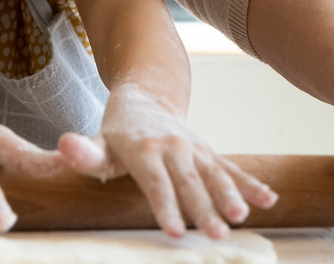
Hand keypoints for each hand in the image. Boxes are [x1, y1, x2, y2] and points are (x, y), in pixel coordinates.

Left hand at [57, 84, 277, 239]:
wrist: (146, 98)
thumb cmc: (117, 131)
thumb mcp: (98, 141)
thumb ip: (84, 152)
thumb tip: (64, 145)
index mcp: (143, 149)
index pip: (155, 183)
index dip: (166, 206)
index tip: (175, 231)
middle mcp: (172, 147)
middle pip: (189, 182)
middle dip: (204, 209)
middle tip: (216, 235)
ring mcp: (194, 149)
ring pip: (215, 174)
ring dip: (231, 196)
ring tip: (241, 218)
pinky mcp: (209, 152)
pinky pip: (232, 168)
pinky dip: (251, 183)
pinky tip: (269, 201)